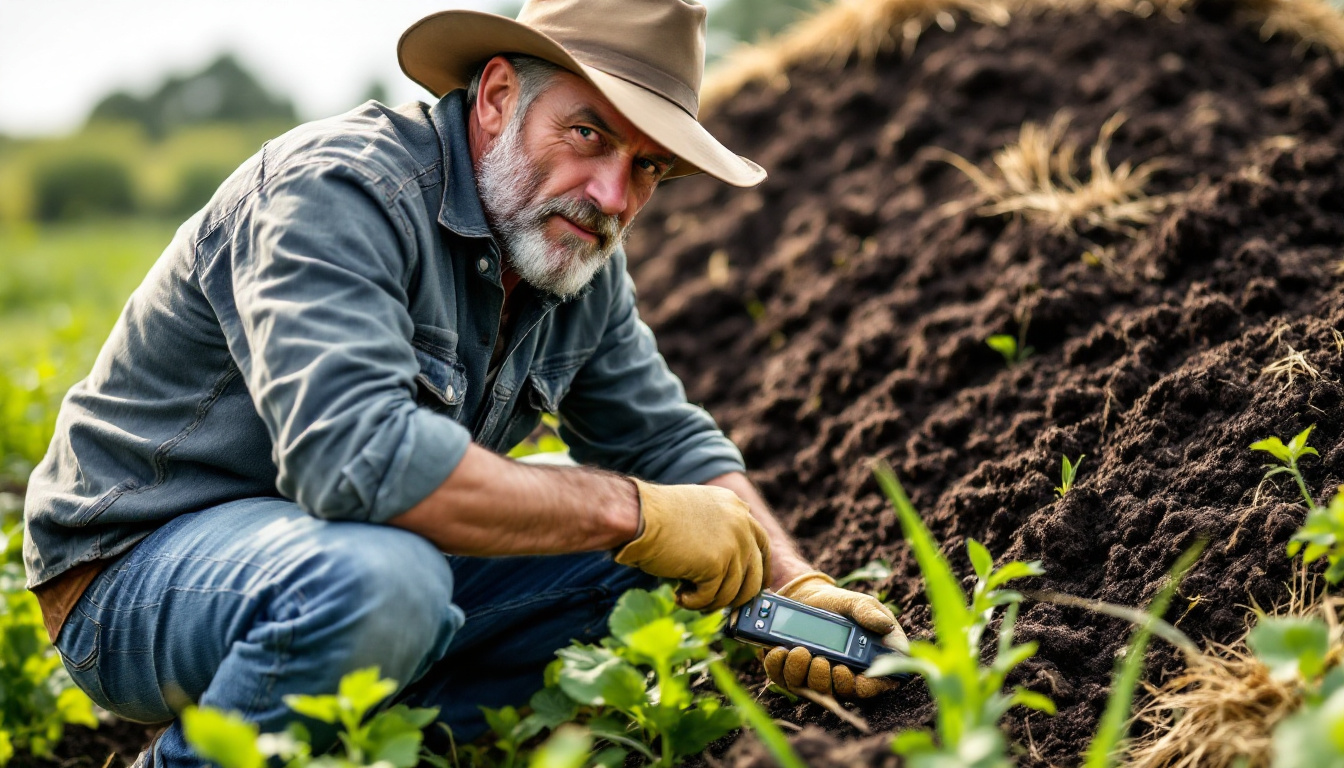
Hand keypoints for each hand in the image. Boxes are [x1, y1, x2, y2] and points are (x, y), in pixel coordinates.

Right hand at [614, 479, 770, 610]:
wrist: (638, 515)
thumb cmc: (654, 516)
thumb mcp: (697, 513)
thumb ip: (718, 531)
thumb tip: (727, 569)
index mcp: (736, 507)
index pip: (761, 544)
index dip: (759, 569)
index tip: (753, 586)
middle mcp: (741, 523)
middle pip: (755, 573)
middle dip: (739, 595)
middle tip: (719, 604)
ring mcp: (733, 544)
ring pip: (734, 592)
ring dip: (711, 601)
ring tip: (687, 597)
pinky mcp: (717, 564)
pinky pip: (712, 597)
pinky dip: (694, 602)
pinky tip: (679, 595)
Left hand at [761, 571, 906, 698]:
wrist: (808, 597)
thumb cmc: (841, 605)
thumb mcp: (858, 604)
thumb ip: (870, 614)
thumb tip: (886, 627)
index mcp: (867, 664)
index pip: (871, 687)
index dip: (863, 688)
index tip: (851, 674)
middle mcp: (842, 676)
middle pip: (837, 693)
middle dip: (827, 680)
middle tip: (821, 661)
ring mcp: (815, 677)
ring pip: (808, 689)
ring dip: (802, 673)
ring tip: (799, 651)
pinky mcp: (792, 672)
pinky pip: (782, 678)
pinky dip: (779, 666)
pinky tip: (780, 651)